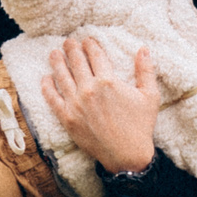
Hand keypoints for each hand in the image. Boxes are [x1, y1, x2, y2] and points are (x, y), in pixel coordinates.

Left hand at [40, 35, 157, 174]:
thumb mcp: (150, 96)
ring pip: (62, 76)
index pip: (95, 55)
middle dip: (72, 49)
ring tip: (54, 53)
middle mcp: (89, 89)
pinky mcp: (67, 118)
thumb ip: (146, 71)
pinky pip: (52, 98)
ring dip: (57, 62)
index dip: (90, 45)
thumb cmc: (140, 126)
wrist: (127, 156)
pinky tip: (46, 78)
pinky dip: (47, 87)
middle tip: (68, 42)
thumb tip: (143, 49)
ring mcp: (75, 104)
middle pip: (76, 62)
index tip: (87, 40)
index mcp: (108, 81)